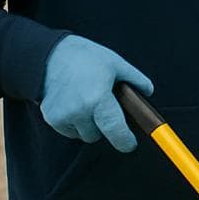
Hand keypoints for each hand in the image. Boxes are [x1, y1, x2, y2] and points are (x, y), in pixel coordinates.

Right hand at [40, 35, 154, 152]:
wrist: (52, 55)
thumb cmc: (87, 58)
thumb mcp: (117, 64)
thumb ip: (136, 80)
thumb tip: (148, 93)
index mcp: (98, 98)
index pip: (114, 129)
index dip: (124, 141)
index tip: (130, 145)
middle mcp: (79, 110)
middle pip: (98, 135)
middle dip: (105, 127)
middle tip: (105, 109)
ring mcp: (62, 116)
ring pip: (83, 134)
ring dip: (89, 126)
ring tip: (89, 103)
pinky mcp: (51, 118)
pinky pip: (69, 131)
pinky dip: (75, 123)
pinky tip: (75, 105)